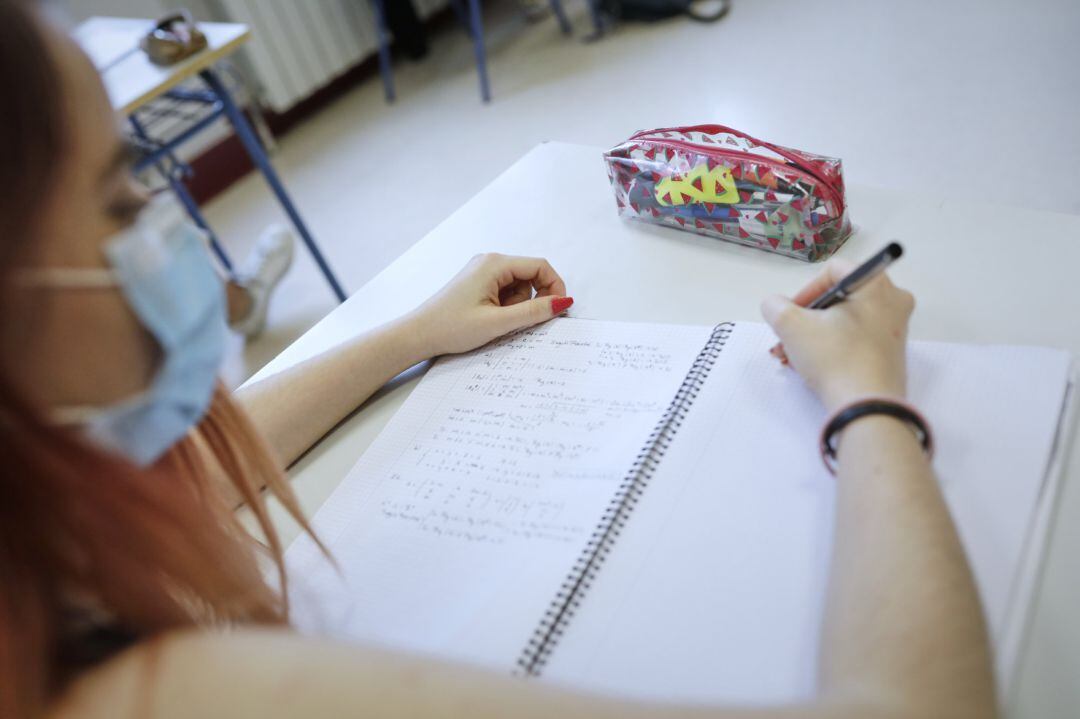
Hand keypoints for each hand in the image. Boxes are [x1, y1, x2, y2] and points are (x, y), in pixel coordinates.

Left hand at [407, 253, 571, 356]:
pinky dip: (504, 306)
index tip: (558, 310)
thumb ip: (534, 312)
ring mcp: (482, 272)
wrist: (418, 334)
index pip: (540, 266)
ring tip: (494, 321)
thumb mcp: (498, 322)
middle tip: (513, 321)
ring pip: (518, 287)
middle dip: (530, 300)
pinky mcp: (477, 283)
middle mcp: (489, 261)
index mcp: (495, 264)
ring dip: (515, 306)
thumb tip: (563, 303)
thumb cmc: (451, 327)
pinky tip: (488, 318)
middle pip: (530, 276)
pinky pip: (504, 291)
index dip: (555, 287)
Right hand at [760, 259, 914, 412]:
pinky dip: (832, 346)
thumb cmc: (834, 358)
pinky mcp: (891, 353)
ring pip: (845, 320)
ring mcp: (895, 328)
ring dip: (814, 335)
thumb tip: (775, 305)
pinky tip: (810, 366)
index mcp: (876, 284)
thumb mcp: (792, 327)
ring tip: (791, 356)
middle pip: (839, 297)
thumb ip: (775, 306)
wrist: (866, 407)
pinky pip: (856, 338)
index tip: (791, 315)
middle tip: (788, 337)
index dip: (806, 290)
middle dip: (806, 318)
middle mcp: (893, 301)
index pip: (833, 271)